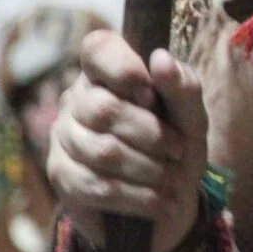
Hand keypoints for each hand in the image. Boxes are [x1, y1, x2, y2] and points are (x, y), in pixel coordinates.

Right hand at [47, 30, 209, 251]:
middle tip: (179, 151)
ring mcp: (63, 135)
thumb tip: (160, 59)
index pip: (98, 48)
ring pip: (102, 151)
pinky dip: (137, 197)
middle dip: (151, 135)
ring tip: (173, 181)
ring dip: (148, 170)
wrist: (166, 201)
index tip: (151, 94)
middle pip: (103, 109)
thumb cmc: (177, 146)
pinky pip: (95, 186)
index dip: (123, 68)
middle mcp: (78, 97)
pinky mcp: (61, 173)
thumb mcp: (191, 118)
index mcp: (108, 71)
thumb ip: (182, 88)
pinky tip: (159, 203)